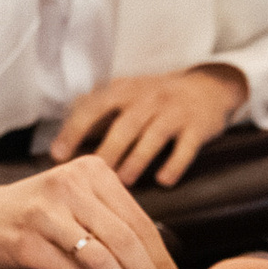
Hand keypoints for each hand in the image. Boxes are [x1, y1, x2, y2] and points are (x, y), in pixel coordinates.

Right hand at [0, 157, 181, 268]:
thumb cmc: (39, 217)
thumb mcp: (79, 204)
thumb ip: (116, 226)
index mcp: (94, 171)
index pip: (141, 222)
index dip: (164, 262)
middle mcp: (73, 183)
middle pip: (127, 240)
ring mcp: (48, 210)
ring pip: (104, 259)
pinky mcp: (28, 240)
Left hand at [51, 65, 248, 186]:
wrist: (209, 86)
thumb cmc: (157, 97)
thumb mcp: (126, 95)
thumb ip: (96, 115)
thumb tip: (62, 143)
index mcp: (124, 91)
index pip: (94, 108)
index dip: (74, 130)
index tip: (58, 155)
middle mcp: (148, 98)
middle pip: (124, 125)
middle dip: (106, 151)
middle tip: (90, 177)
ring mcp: (174, 111)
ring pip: (153, 136)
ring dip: (136, 160)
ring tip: (123, 182)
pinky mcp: (198, 126)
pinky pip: (186, 146)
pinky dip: (175, 164)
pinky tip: (164, 181)